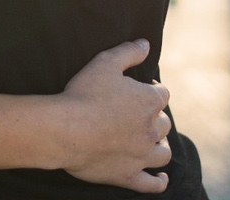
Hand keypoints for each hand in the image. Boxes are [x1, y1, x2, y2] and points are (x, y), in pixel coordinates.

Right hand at [54, 41, 173, 192]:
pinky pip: (152, 184)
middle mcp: (151, 129)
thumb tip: (146, 44)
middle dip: (155, 117)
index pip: (162, 94)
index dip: (153, 89)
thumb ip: (129, 52)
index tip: (142, 89)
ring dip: (161, 146)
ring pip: (164, 152)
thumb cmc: (84, 94)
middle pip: (164, 123)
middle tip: (140, 115)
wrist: (65, 130)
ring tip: (153, 142)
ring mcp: (142, 155)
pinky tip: (161, 178)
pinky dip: (159, 181)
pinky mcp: (129, 175)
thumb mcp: (105, 62)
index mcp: (149, 101)